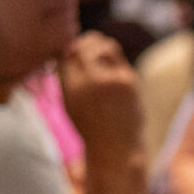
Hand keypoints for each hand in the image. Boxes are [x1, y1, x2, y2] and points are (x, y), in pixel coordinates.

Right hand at [58, 32, 142, 157]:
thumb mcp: (70, 102)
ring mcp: (110, 80)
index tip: (74, 54)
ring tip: (100, 56)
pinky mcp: (128, 81)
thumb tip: (70, 46)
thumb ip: (68, 77)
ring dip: (101, 46)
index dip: (69, 48)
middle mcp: (88, 82)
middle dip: (85, 45)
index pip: (65, 52)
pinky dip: (114, 61)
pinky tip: (113, 71)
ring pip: (104, 45)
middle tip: (88, 52)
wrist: (116, 149)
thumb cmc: (91, 126)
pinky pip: (119, 59)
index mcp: (70, 88)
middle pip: (83, 45)